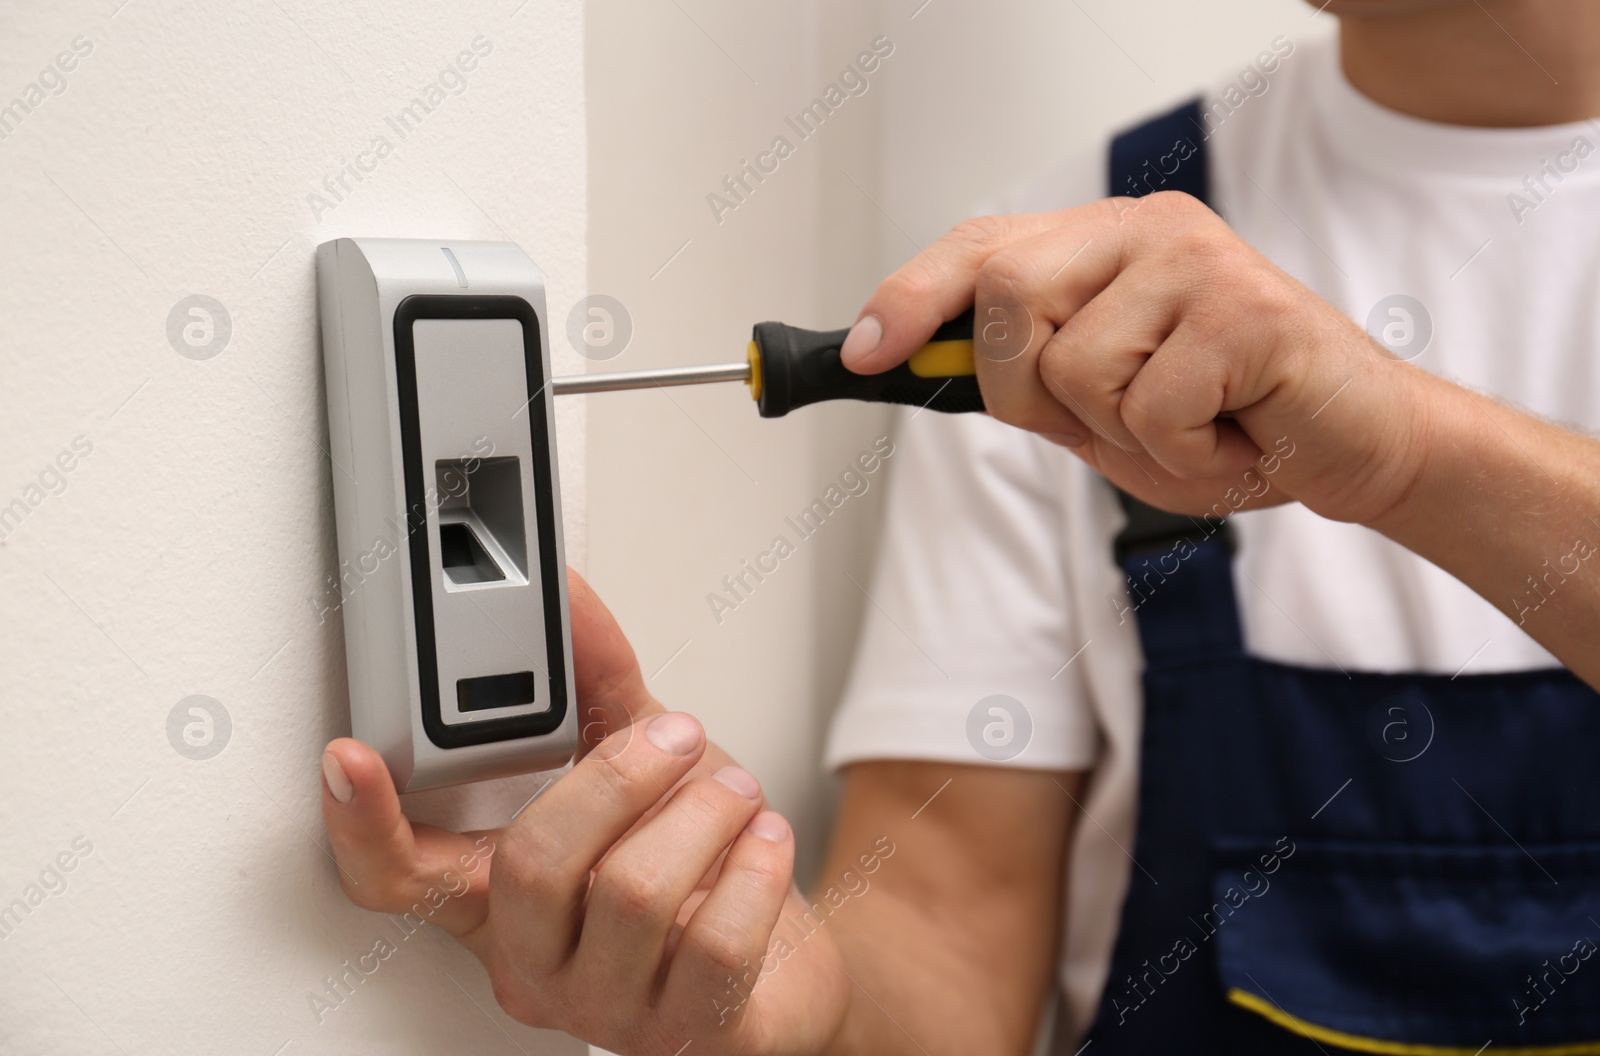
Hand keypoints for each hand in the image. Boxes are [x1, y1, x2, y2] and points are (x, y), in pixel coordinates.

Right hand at [319, 569, 848, 1054]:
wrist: (787, 966)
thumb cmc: (697, 870)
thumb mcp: (641, 767)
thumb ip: (598, 685)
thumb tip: (566, 598)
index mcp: (499, 898)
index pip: (399, 877)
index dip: (362, 822)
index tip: (348, 755)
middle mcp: (537, 963)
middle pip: (533, 866)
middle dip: (617, 779)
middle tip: (673, 738)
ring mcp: (607, 1009)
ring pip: (634, 896)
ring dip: (702, 815)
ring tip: (734, 791)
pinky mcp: (691, 1035)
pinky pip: (716, 944)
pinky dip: (754, 871)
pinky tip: (762, 844)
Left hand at [840, 193, 1434, 524]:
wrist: (1352, 446)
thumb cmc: (1225, 423)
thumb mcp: (1099, 408)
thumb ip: (1022, 377)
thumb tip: (909, 360)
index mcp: (1105, 245)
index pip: (982, 247)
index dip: (910, 296)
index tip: (860, 352)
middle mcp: (1147, 231)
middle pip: (1007, 296)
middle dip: (1027, 390)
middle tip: (1102, 419)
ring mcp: (1199, 261)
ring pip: (1074, 365)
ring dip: (1119, 433)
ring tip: (1187, 427)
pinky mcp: (1249, 308)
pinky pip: (1149, 406)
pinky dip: (1180, 455)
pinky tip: (1228, 437)